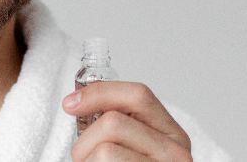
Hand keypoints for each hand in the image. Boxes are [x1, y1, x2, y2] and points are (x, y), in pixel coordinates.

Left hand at [62, 81, 191, 160]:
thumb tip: (77, 100)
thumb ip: (119, 123)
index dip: (99, 93)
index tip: (70, 104)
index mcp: (172, 134)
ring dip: (86, 161)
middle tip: (84, 158)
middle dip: (85, 140)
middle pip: (113, 123)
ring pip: (104, 151)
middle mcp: (176, 154)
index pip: (137, 95)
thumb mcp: (135, 146)